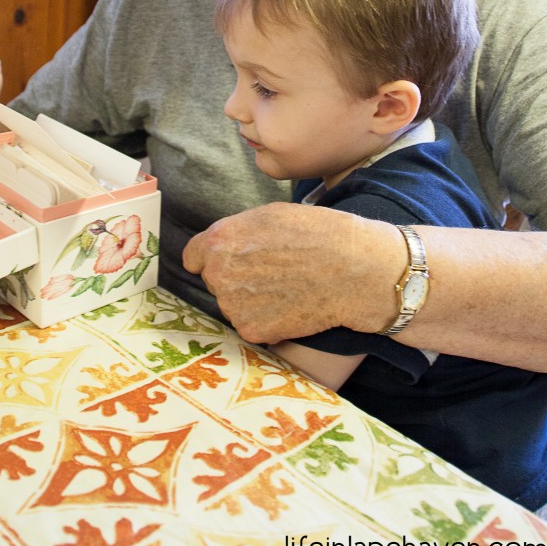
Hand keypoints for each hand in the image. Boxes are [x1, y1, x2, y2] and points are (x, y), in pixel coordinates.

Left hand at [183, 202, 401, 343]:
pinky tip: (289, 305)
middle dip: (235, 277)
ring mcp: (233, 305)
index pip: (194, 256)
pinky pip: (250, 325)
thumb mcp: (269, 215)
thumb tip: (218, 247)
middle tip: (271, 272)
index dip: (214, 258)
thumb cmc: (316, 233)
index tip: (231, 261)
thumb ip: (236, 232)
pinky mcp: (251, 330)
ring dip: (250, 300)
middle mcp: (218, 273)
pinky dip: (266, 320)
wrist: (352, 268)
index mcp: (219, 240)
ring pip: (232, 304)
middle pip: (215, 280)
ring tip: (285, 287)